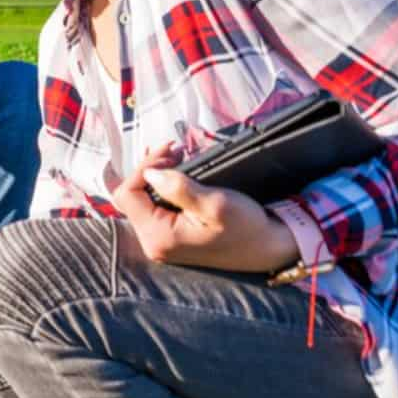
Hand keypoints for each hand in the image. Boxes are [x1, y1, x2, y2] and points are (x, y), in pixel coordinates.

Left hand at [113, 142, 299, 271]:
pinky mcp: (171, 236)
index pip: (128, 195)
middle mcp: (153, 242)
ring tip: (177, 157)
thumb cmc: (247, 227)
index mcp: (159, 237)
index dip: (143, 168)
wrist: (269, 248)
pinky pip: (155, 206)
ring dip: (156, 175)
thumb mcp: (216, 204)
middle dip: (149, 169)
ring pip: (142, 200)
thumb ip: (179, 188)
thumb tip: (149, 173)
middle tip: (174, 150)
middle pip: (132, 197)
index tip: (169, 153)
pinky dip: (162, 186)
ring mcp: (161, 240)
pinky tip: (176, 172)